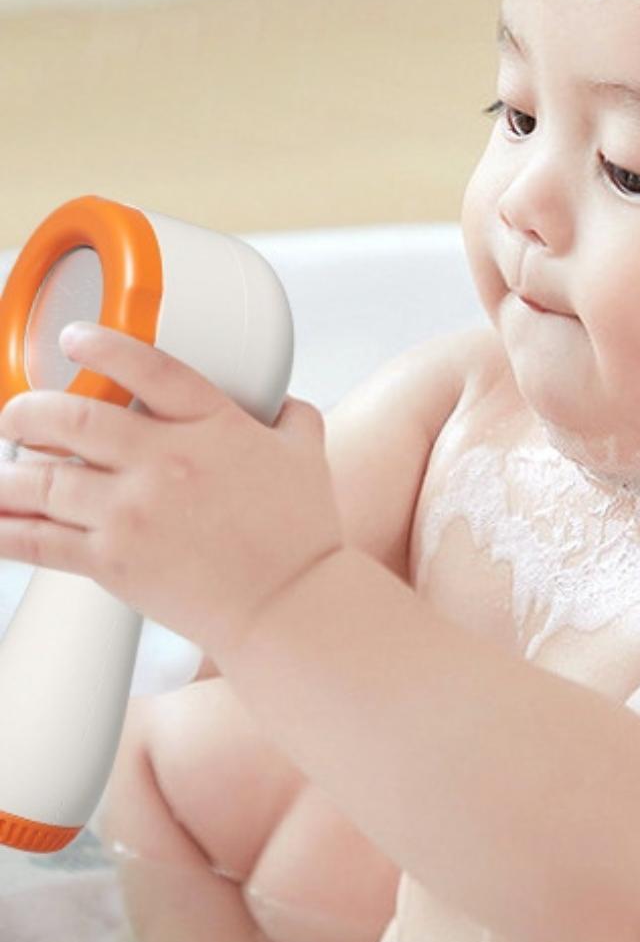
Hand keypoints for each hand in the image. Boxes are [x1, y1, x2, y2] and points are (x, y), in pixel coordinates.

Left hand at [0, 322, 344, 659]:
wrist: (287, 602)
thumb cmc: (301, 532)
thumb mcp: (307, 454)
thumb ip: (289, 416)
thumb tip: (277, 401)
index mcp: (214, 426)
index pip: (148, 368)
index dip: (103, 346)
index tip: (75, 339)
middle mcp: (165, 461)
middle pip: (72, 417)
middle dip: (29, 410)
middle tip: (19, 414)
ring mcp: (131, 512)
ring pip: (40, 480)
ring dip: (9, 472)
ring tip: (6, 469)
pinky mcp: (109, 561)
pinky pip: (35, 541)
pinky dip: (4, 529)